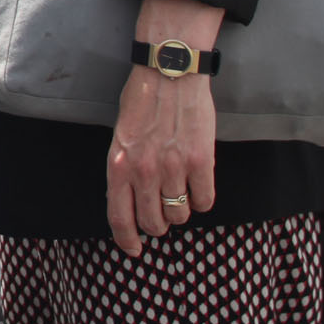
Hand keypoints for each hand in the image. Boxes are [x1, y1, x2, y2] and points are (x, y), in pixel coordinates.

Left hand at [106, 0, 223, 254]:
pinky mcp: (200, 161)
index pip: (119, 217)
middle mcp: (143, 170)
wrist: (169, 73)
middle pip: (153, 223)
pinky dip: (203, 199)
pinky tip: (198, 185)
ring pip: (180, 215)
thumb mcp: (121, 138)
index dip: (127, 239)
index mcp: (118, 164)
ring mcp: (172, 167)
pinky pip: (205, 201)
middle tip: (163, 214)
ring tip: (181, 191)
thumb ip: (124, 169)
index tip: (134, 250)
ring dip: (181, 210)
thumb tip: (131, 202)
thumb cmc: (142, 102)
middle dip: (158, 224)